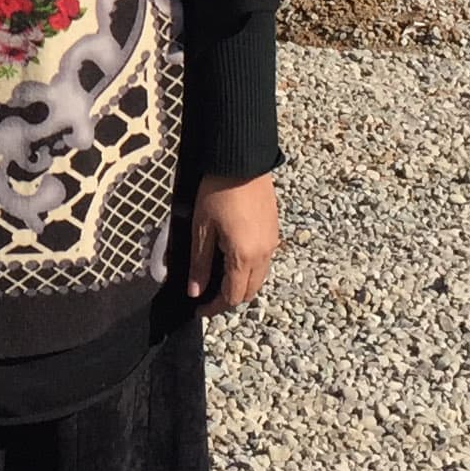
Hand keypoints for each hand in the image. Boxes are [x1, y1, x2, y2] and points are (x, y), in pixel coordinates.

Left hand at [188, 173, 279, 317]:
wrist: (242, 160)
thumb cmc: (217, 191)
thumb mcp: (201, 229)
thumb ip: (199, 264)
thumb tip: (195, 291)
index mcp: (244, 256)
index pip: (232, 296)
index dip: (214, 308)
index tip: (199, 310)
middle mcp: (264, 254)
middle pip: (249, 291)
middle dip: (229, 299)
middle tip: (207, 298)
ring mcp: (272, 242)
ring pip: (259, 277)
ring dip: (241, 284)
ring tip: (218, 279)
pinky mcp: (274, 230)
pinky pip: (264, 260)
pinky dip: (250, 269)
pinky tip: (232, 259)